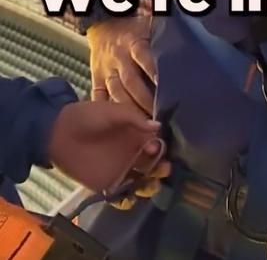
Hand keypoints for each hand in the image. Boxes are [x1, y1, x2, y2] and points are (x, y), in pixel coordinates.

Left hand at [48, 100, 169, 194]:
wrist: (58, 132)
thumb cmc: (87, 116)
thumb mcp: (112, 112)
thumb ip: (134, 119)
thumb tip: (159, 127)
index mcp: (135, 134)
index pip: (156, 143)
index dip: (160, 147)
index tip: (157, 149)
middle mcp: (132, 152)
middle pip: (153, 164)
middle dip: (161, 168)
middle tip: (162, 169)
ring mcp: (120, 169)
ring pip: (142, 181)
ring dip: (150, 184)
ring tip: (150, 185)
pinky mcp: (106, 184)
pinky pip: (122, 194)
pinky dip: (129, 199)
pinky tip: (132, 197)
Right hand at [87, 16, 155, 115]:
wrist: (103, 22)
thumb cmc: (134, 26)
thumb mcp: (148, 23)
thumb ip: (164, 30)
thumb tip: (187, 33)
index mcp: (133, 42)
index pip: (144, 58)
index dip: (153, 71)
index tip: (165, 86)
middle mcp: (119, 58)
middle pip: (131, 82)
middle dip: (145, 100)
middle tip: (160, 116)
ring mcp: (106, 71)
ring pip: (117, 93)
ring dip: (130, 110)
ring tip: (145, 125)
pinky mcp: (97, 80)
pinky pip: (100, 98)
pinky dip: (108, 111)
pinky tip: (119, 125)